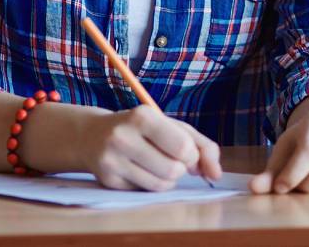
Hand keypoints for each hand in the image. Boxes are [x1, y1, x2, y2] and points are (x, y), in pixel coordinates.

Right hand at [83, 106, 222, 190]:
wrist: (92, 135)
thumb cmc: (141, 128)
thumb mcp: (171, 126)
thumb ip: (201, 145)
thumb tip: (216, 174)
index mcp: (143, 116)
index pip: (183, 147)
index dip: (192, 156)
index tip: (185, 152)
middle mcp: (123, 137)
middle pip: (173, 170)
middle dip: (180, 168)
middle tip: (170, 158)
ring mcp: (112, 160)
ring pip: (160, 185)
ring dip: (168, 179)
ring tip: (157, 165)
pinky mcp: (107, 180)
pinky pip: (144, 192)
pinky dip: (150, 184)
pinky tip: (139, 170)